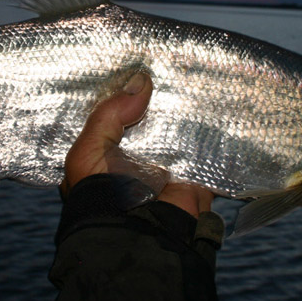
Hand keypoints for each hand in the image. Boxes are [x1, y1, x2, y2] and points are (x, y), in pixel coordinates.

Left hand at [61, 72, 213, 217]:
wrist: (141, 239)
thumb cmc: (101, 197)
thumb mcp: (88, 153)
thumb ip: (107, 116)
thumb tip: (139, 81)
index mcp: (105, 154)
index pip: (114, 115)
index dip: (122, 93)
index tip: (133, 62)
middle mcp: (136, 157)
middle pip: (148, 118)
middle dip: (156, 96)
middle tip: (167, 61)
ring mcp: (167, 164)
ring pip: (177, 128)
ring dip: (184, 109)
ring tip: (192, 71)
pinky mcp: (196, 172)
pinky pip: (204, 146)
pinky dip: (210, 128)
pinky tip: (213, 99)